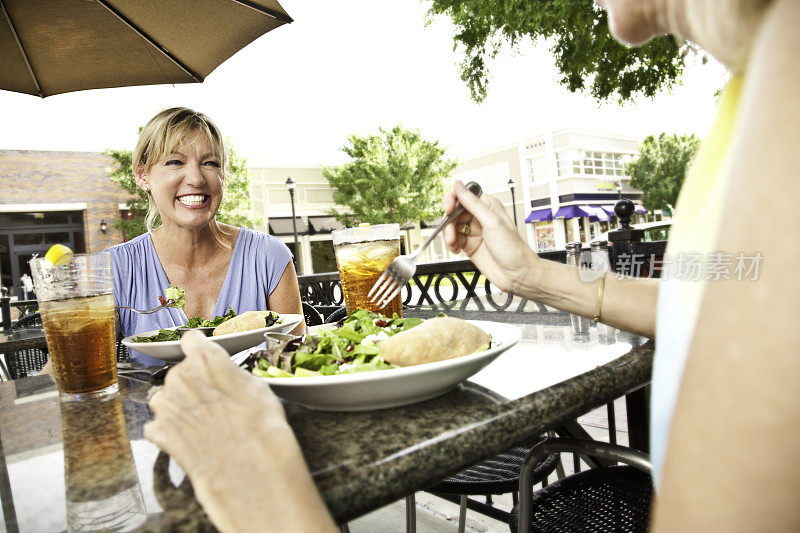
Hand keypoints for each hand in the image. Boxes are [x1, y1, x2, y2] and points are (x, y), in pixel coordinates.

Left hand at [144, 332, 335, 532]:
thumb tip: (224, 375)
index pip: (191, 340)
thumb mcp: (256, 386)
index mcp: (204, 358)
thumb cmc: (259, 423)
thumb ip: (229, 373)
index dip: (198, 349)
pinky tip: (192, 439)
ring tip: (204, 424)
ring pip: (166, 398)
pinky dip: (171, 431)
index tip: (203, 356)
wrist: (247, 465)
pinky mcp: (158, 432)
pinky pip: (159, 425)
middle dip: (193, 385)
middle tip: (215, 403)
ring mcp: (164, 405)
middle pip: (180, 372)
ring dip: (179, 407)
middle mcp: (178, 376)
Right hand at [443, 180, 538, 292]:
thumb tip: (459, 185)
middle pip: (454, 211)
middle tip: (450, 233)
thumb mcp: (492, 222)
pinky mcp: (469, 245)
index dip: (453, 200)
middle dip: (449, 222)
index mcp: (488, 206)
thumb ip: (473, 203)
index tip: (448, 209)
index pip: (464, 195)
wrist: (517, 275)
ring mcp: (474, 231)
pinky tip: (456, 249)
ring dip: (448, 235)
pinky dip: (451, 244)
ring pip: (451, 226)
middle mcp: (480, 217)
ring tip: (453, 244)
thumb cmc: (513, 249)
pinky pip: (453, 240)